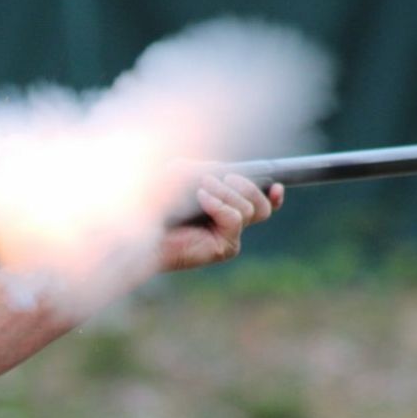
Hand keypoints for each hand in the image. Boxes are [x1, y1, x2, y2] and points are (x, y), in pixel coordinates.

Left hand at [157, 174, 284, 271]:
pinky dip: (219, 204)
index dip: (273, 195)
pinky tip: (202, 197)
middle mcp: (228, 224)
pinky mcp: (224, 248)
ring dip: (227, 192)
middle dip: (248, 187)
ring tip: (202, 187)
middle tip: (225, 179)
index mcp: (223, 206)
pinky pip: (235, 219)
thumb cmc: (156, 201)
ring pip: (250, 210)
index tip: (275, 184)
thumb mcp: (184, 173)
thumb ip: (209, 169)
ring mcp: (227, 237)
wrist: (141, 226)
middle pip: (263, 207)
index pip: (259, 203)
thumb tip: (228, 174)